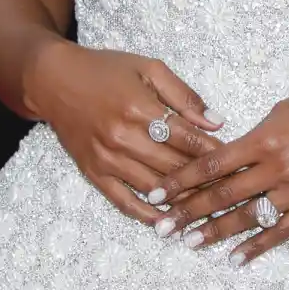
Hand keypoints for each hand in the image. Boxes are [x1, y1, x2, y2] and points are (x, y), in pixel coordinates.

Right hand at [29, 41, 226, 223]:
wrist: (54, 80)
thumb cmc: (106, 70)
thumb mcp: (149, 68)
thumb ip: (184, 96)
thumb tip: (216, 122)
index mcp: (140, 108)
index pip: (186, 138)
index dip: (213, 152)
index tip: (234, 161)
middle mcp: (123, 137)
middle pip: (173, 166)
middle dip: (204, 179)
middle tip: (229, 190)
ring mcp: (106, 158)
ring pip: (153, 187)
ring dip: (181, 201)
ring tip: (207, 209)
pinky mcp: (92, 173)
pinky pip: (123, 201)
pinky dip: (146, 215)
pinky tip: (166, 221)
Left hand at [156, 78, 288, 261]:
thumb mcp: (287, 107)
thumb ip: (257, 134)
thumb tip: (232, 152)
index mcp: (266, 137)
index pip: (213, 164)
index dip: (181, 180)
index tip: (156, 191)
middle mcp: (277, 167)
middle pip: (223, 195)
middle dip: (187, 212)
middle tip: (160, 228)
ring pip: (247, 218)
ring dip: (214, 233)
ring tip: (188, 244)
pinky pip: (281, 233)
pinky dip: (256, 247)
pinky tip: (236, 258)